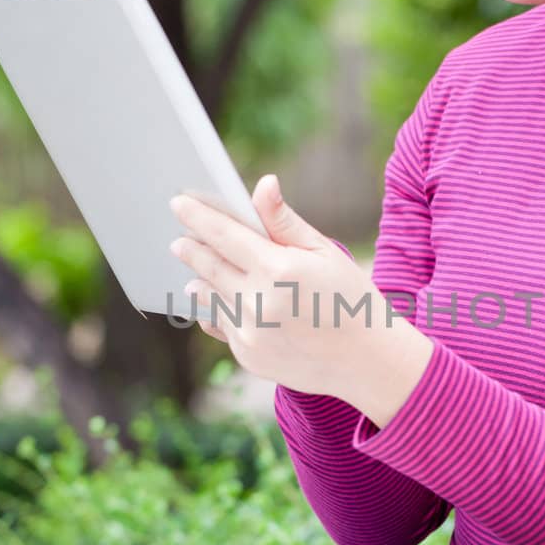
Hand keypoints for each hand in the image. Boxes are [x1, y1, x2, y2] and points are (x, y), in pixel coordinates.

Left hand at [168, 175, 398, 397]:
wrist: (366, 360)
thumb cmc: (349, 296)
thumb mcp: (323, 251)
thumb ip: (284, 221)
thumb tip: (263, 184)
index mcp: (277, 269)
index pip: (224, 235)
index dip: (198, 217)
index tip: (178, 203)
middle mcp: (257, 302)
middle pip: (208, 266)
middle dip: (190, 249)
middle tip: (178, 240)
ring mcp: (249, 333)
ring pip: (209, 298)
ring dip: (199, 280)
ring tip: (195, 272)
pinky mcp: (248, 356)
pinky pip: (222, 326)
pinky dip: (220, 311)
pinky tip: (224, 303)